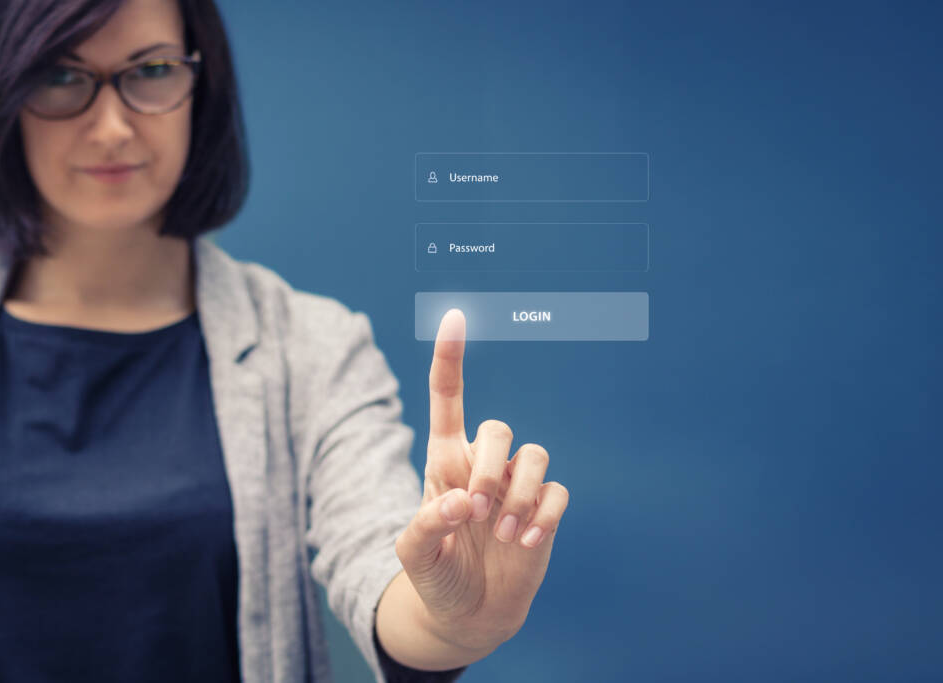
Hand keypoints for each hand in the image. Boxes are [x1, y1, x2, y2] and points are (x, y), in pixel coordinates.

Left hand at [394, 308, 569, 652]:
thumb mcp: (413, 555)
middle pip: (499, 427)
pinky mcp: (544, 510)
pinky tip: (524, 544)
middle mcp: (483, 466)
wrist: (470, 614)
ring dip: (518, 496)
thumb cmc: (435, 576)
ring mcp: (516, 486)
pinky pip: (558, 492)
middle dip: (488, 467)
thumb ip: (426, 524)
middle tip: (473, 512)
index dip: (450, 359)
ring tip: (500, 535)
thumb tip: (460, 501)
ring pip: (535, 455)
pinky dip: (543, 517)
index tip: (455, 316)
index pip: (448, 400)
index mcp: (445, 462)